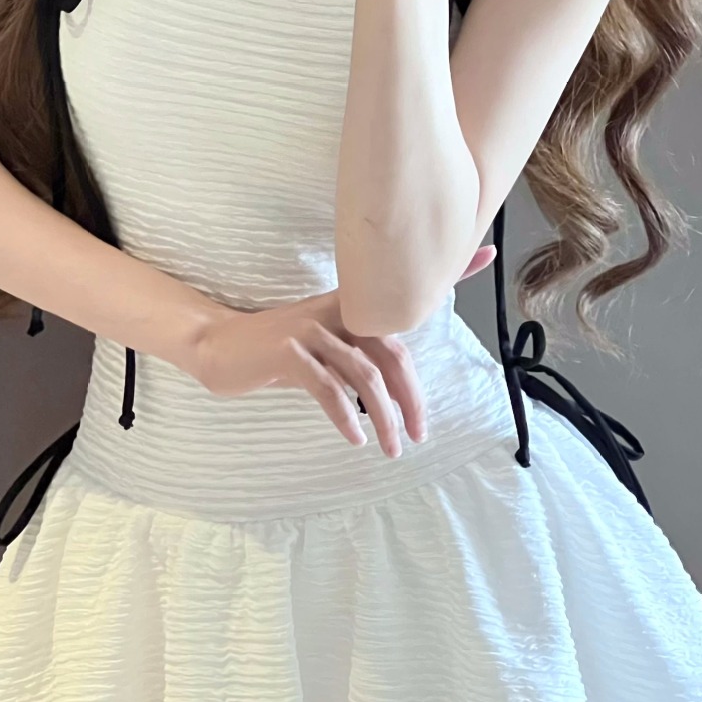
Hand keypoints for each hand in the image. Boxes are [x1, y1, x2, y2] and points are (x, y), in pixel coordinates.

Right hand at [193, 242, 493, 452]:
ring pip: (365, 376)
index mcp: (349, 308)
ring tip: (392, 449)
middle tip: (420, 435)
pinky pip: (329, 388)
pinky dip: (346, 416)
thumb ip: (352, 357)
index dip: (447, 270)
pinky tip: (356, 437)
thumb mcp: (319, 350)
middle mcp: (336, 313)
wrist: (217, 348)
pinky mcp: (290, 353)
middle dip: (412, 399)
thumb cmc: (272, 353)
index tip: (484, 253)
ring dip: (385, 418)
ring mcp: (312, 331)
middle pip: (392, 354)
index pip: (403, 291)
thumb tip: (384, 388)